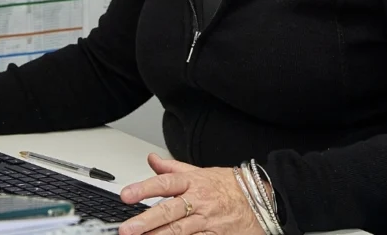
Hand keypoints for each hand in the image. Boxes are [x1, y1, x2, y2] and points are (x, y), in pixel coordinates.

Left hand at [118, 153, 263, 234]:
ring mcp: (207, 222)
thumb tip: (152, 160)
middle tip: (127, 228)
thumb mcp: (200, 172)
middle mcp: (199, 202)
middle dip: (146, 221)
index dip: (144, 188)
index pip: (165, 182)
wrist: (259, 200)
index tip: (127, 195)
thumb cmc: (228, 187)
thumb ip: (173, 169)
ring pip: (179, 231)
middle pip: (169, 211)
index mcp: (194, 182)